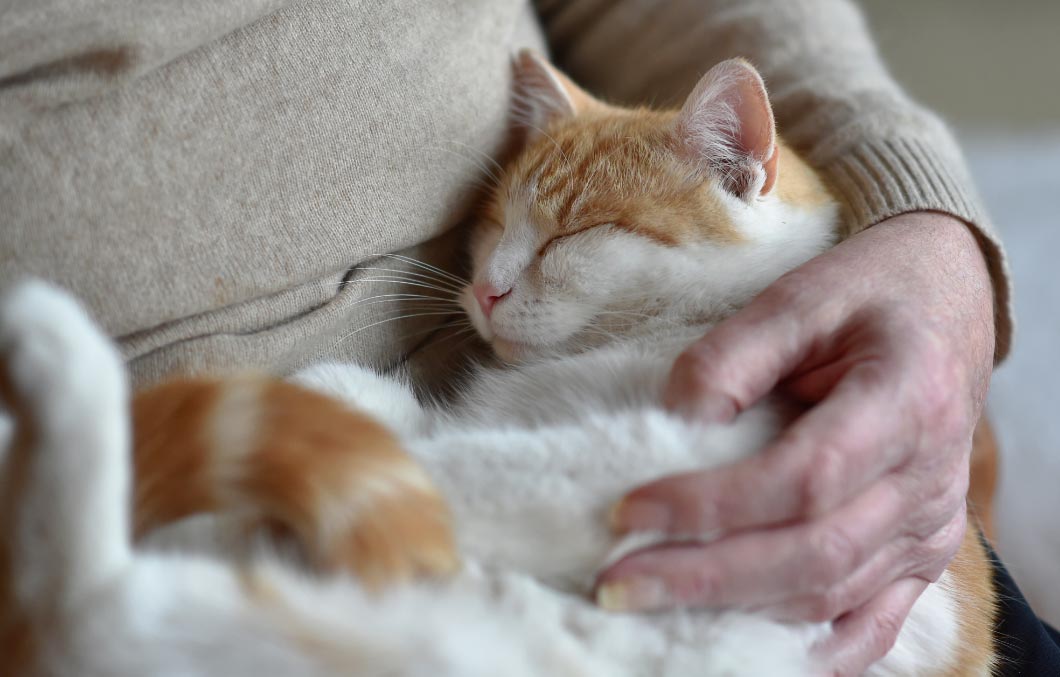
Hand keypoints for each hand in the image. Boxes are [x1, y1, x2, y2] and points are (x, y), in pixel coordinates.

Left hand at [599, 212, 994, 675]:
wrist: (946, 303)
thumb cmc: (868, 294)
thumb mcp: (796, 299)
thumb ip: (731, 358)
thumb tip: (672, 423)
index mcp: (905, 398)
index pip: (804, 477)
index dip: (713, 504)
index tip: (629, 510)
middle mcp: (929, 476)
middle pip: (814, 551)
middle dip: (705, 575)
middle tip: (617, 582)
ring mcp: (931, 524)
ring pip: (833, 592)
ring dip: (739, 608)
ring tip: (655, 600)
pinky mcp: (923, 551)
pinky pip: (873, 621)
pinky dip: (815, 649)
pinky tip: (752, 651)